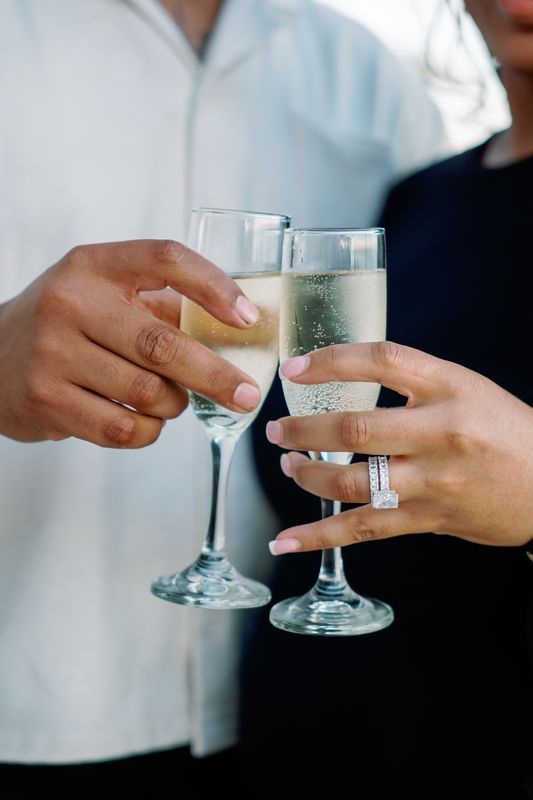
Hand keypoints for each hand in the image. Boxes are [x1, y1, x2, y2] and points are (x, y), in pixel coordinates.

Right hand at [0, 240, 260, 446]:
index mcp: (94, 265)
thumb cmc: (67, 324)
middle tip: (249, 394)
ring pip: (148, 392)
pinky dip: (149, 431)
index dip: (215, 286)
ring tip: (172, 400)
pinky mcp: (47, 400)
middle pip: (163, 343)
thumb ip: (160, 304)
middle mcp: (70, 302)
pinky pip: (123, 428)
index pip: (166, 259)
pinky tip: (144, 420)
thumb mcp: (103, 293)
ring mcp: (53, 353)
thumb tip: (239, 330)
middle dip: (216, 376)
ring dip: (175, 404)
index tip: (248, 318)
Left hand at [266, 342, 532, 552]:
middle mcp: (440, 431)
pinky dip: (319, 536)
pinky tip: (285, 540)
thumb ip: (413, 380)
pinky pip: (364, 528)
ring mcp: (433, 481)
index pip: (381, 360)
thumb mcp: (467, 387)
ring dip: (305, 476)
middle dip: (302, 430)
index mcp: (450, 386)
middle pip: (354, 429)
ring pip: (351, 482)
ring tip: (288, 465)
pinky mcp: (428, 519)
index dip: (330, 361)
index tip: (293, 370)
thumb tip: (344, 374)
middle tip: (277, 429)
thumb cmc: (504, 430)